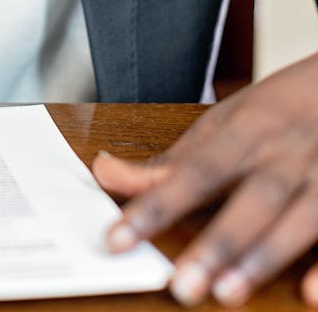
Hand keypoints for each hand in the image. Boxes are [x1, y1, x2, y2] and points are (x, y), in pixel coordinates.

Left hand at [92, 53, 317, 306]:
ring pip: (300, 218)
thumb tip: (105, 173)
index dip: (157, 205)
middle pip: (252, 197)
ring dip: (264, 256)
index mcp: (249, 130)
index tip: (118, 239)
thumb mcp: (228, 121)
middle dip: (218, 242)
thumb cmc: (283, 108)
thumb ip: (174, 160)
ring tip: (227, 293)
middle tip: (182, 287)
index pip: (196, 170)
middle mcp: (288, 153)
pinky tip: (312, 295)